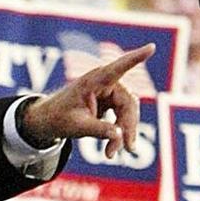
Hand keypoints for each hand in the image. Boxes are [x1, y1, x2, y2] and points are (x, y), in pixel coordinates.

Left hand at [20, 44, 152, 157]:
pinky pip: (124, 116)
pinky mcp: (112, 100)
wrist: (48, 120)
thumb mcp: (76, 126)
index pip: (118, 68)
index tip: (151, 47)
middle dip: (127, 127)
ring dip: (124, 132)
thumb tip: (119, 136)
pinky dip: (120, 132)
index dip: (136, 58)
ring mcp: (109, 91)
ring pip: (129, 111)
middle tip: (125, 149)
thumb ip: (98, 129)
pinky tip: (112, 148)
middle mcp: (104, 82)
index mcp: (93, 81)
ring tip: (112, 154)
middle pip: (128, 103)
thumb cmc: (59, 118)